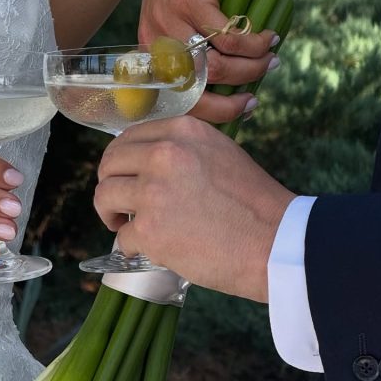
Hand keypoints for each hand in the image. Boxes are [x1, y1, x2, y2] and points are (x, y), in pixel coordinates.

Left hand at [94, 116, 294, 301]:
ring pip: (105, 196)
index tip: (125, 176)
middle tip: (120, 204)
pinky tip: (149, 249)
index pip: (127, 137)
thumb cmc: (253, 203)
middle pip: (109, 164)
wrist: (276, 242)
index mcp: (181, 131)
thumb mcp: (219, 152)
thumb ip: (181, 149)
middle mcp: (163, 154)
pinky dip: (132, 246)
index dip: (121, 160)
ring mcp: (153, 192)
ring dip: (110, 214)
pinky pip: (122, 236)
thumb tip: (143, 160)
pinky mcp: (150, 229)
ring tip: (125, 225)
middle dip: (110, 184)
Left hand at [141, 0, 279, 124]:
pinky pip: (226, 38)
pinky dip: (252, 43)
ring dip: (250, 68)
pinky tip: (267, 36)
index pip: (173, 98)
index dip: (210, 112)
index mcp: (150, 46)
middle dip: (231, 102)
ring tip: (270, 56)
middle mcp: (153, 37)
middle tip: (258, 93)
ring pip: (215, 67)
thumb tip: (231, 83)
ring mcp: (168, 20)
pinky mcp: (188, 0)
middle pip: (195, 92)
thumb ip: (199, 44)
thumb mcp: (187, 11)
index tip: (243, 107)